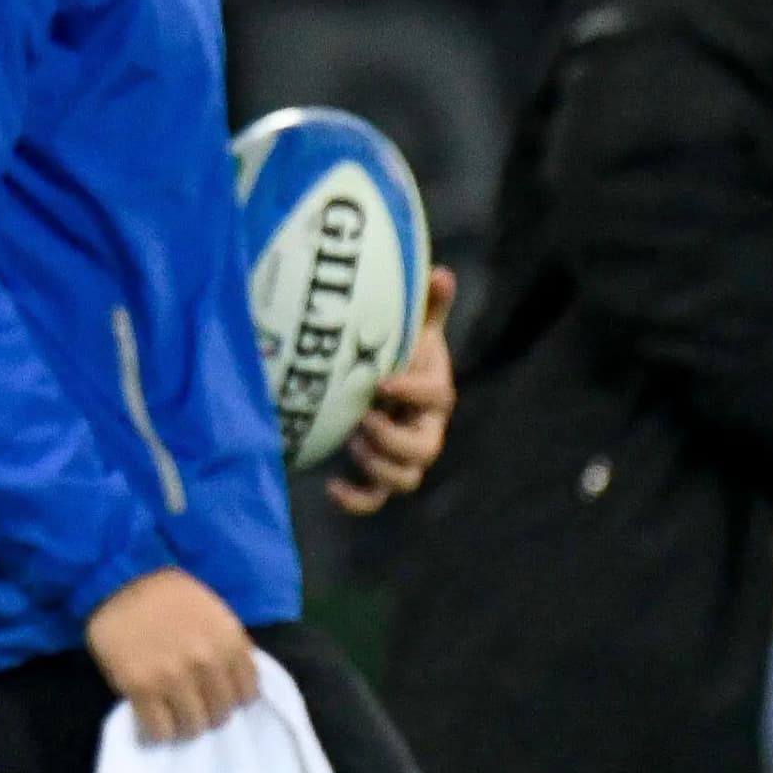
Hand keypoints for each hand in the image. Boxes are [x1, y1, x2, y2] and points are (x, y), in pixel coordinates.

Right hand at [85, 566, 258, 743]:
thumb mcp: (214, 612)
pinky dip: (158, 729)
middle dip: (207, 710)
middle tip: (191, 700)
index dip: (231, 696)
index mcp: (229, 642)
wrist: (120, 577)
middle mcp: (206, 663)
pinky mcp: (141, 688)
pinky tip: (153, 714)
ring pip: (193, 727)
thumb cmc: (169, 595)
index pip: (248, 695)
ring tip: (171, 709)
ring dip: (183, 722)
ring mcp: (173, 678)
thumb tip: (236, 685)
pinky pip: (160, 730)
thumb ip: (229, 648)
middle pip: (221, 715)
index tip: (217, 692)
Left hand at [330, 268, 457, 514]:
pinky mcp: (379, 473)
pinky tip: (331, 487)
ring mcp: (404, 455)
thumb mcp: (410, 325)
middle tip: (364, 420)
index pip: (436, 398)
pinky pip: (376, 498)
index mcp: (433, 393)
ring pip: (406, 478)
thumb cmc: (397, 349)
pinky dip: (358, 500)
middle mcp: (425, 429)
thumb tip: (441, 272)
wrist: (381, 376)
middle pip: (425, 449)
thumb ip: (426, 304)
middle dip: (394, 439)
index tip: (381, 383)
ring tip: (352, 441)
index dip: (412, 393)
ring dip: (379, 466)